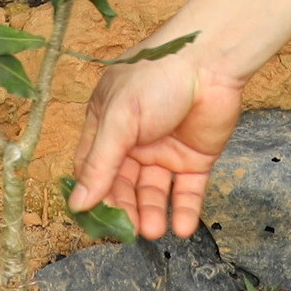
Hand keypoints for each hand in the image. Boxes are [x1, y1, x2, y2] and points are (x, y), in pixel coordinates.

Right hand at [69, 38, 245, 235]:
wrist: (212, 60)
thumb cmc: (158, 77)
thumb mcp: (120, 118)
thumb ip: (100, 163)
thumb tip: (77, 203)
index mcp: (108, 124)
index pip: (94, 168)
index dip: (94, 193)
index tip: (96, 219)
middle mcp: (135, 141)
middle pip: (123, 185)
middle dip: (125, 209)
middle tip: (130, 230)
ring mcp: (165, 151)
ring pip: (154, 192)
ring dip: (152, 213)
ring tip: (153, 230)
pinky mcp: (196, 158)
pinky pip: (188, 191)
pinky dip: (185, 210)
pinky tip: (182, 228)